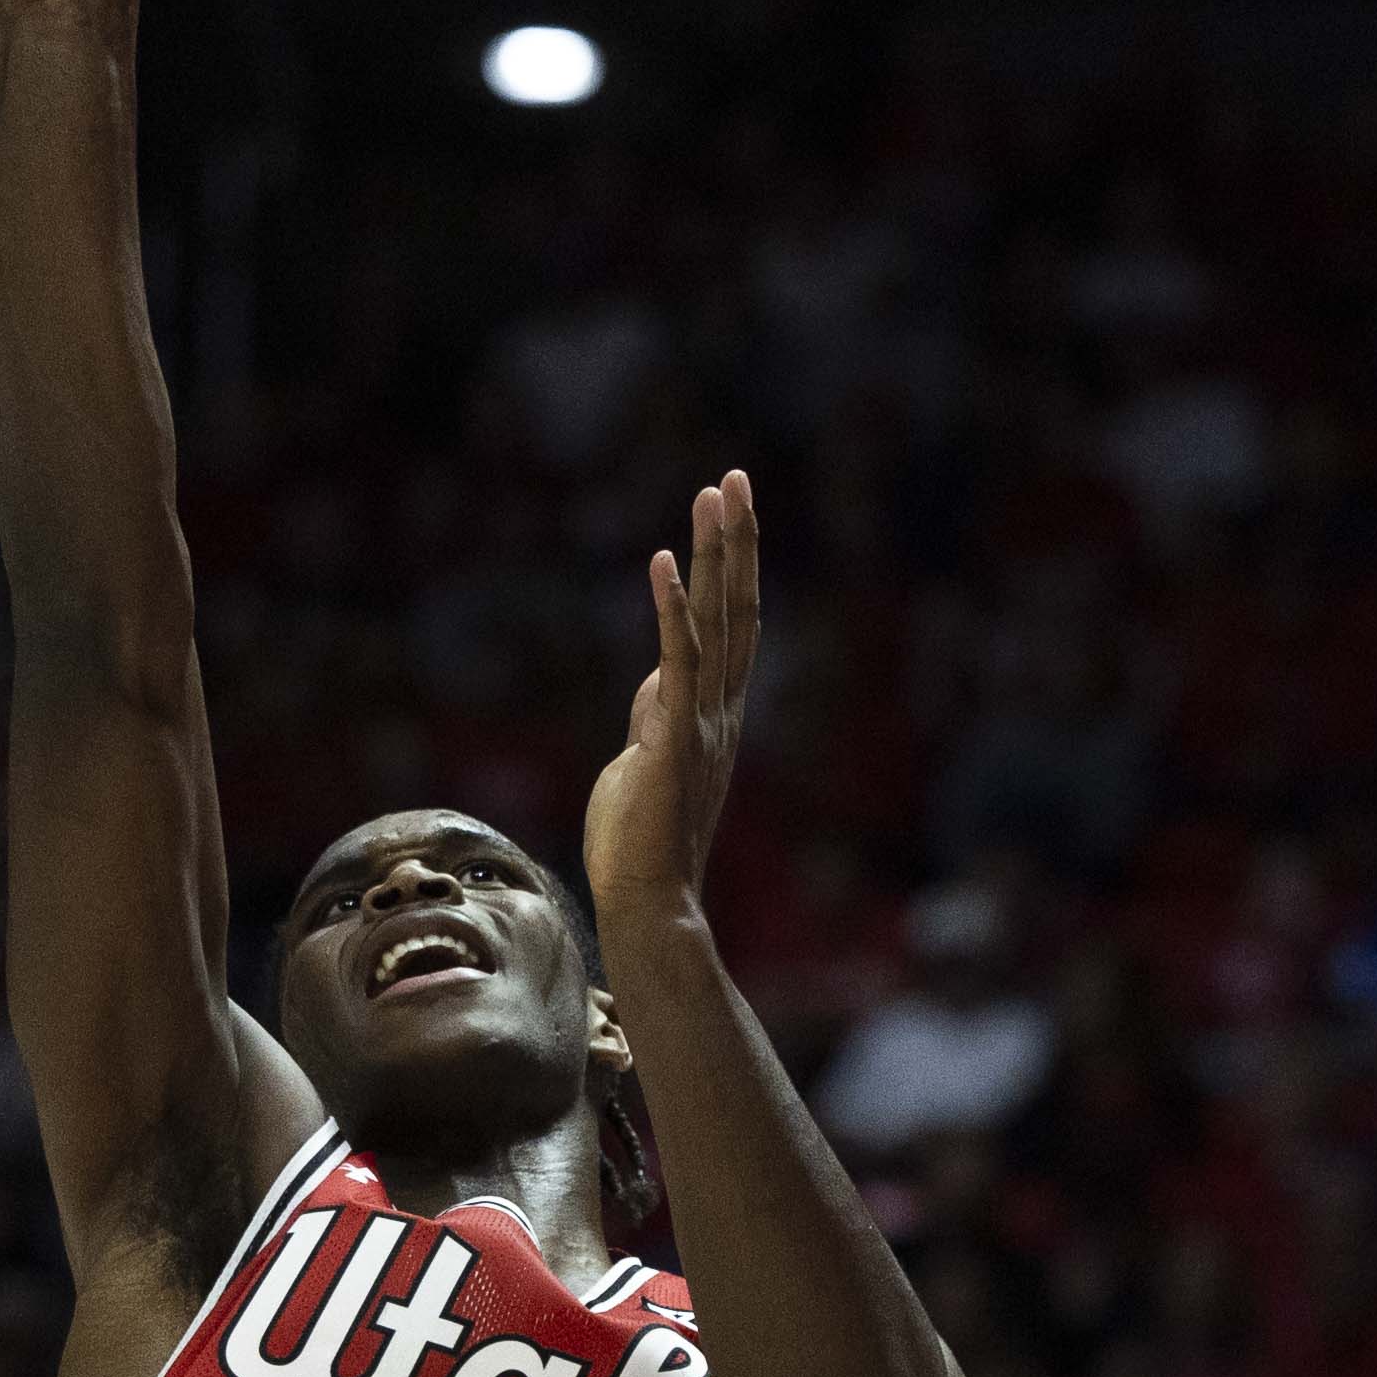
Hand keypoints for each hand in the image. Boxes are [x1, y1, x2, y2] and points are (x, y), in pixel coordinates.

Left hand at [584, 470, 761, 925]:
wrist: (647, 899)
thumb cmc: (639, 838)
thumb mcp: (647, 755)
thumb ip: (658, 710)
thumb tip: (660, 672)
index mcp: (715, 711)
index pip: (732, 623)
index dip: (732, 565)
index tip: (728, 508)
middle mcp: (721, 709)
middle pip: (737, 607)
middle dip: (736, 540)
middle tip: (734, 478)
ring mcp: (702, 722)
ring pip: (717, 622)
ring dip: (715, 555)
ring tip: (715, 494)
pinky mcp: (673, 739)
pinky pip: (678, 663)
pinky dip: (672, 610)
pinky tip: (665, 561)